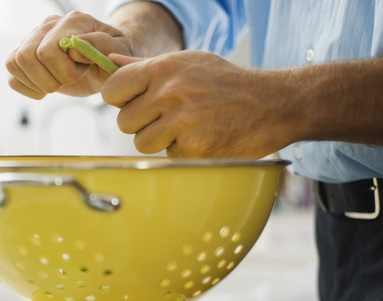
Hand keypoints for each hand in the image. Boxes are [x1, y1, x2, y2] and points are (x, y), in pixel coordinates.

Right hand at [5, 11, 132, 98]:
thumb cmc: (111, 58)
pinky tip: (44, 89)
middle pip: (26, 56)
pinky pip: (11, 75)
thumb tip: (73, 48)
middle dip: (49, 79)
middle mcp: (49, 25)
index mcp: (73, 21)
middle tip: (68, 80)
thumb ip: (102, 46)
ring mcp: (33, 39)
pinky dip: (27, 88)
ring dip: (37, 83)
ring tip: (56, 83)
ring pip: (14, 63)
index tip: (83, 70)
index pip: (49, 50)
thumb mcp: (118, 53)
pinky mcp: (23, 56)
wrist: (102, 65)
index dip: (65, 72)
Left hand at [103, 51, 294, 157]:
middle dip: (141, 123)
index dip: (120, 98)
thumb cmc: (225, 82)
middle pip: (124, 122)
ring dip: (159, 140)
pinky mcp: (193, 148)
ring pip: (141, 142)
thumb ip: (146, 66)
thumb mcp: (188, 62)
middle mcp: (169, 93)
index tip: (133, 101)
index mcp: (163, 68)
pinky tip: (200, 137)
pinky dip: (181, 151)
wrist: (271, 104)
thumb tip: (110, 63)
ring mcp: (181, 122)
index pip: (113, 88)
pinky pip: (167, 156)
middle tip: (165, 117)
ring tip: (184, 127)